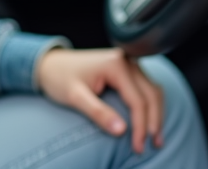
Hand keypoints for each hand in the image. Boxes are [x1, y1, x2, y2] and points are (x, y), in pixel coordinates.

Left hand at [35, 48, 163, 153]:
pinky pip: (146, 88)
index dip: (140, 126)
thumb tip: (122, 131)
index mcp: (115, 64)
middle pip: (151, 95)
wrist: (50, 64)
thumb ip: (98, 112)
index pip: (137, 100)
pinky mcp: (127, 69)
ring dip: (157, 114)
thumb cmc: (59, 77)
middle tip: (153, 145)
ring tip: (156, 138)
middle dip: (154, 122)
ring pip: (153, 91)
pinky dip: (151, 106)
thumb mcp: (75, 96)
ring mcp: (129, 63)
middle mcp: (127, 60)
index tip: (138, 147)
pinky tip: (149, 122)